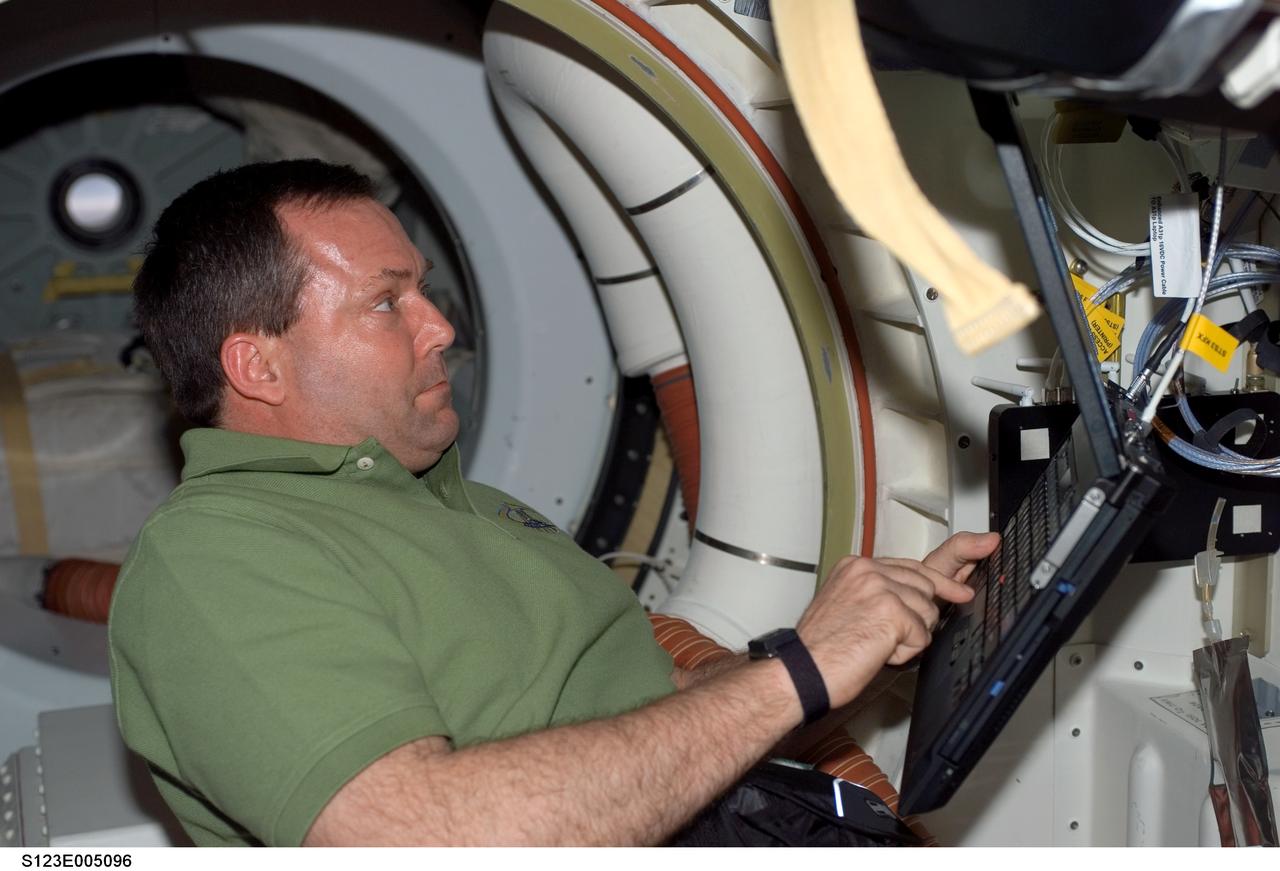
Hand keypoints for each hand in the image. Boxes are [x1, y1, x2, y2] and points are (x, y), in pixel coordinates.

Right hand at [794, 531, 998, 707]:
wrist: (802, 670)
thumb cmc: (821, 648)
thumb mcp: (846, 606)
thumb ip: (877, 594)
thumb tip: (918, 598)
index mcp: (856, 566)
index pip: (911, 566)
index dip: (941, 581)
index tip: (964, 586)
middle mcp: (868, 570)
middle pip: (926, 587)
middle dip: (921, 617)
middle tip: (895, 637)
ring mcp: (881, 588)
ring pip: (927, 613)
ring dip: (908, 638)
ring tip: (874, 646)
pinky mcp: (892, 611)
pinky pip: (922, 636)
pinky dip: (904, 653)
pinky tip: (877, 652)